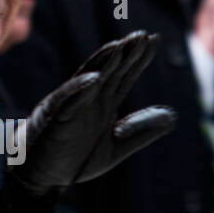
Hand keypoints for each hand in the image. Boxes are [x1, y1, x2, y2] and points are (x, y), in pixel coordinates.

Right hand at [9, 32, 175, 198]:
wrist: (42, 177)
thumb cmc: (74, 159)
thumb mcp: (115, 148)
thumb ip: (140, 133)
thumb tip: (172, 117)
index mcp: (104, 103)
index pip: (124, 74)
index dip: (139, 58)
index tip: (154, 39)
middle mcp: (88, 99)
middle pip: (109, 70)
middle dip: (125, 53)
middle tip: (141, 35)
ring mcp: (70, 105)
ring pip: (88, 78)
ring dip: (103, 62)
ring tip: (119, 46)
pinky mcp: (54, 118)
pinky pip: (66, 99)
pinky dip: (79, 88)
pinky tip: (94, 78)